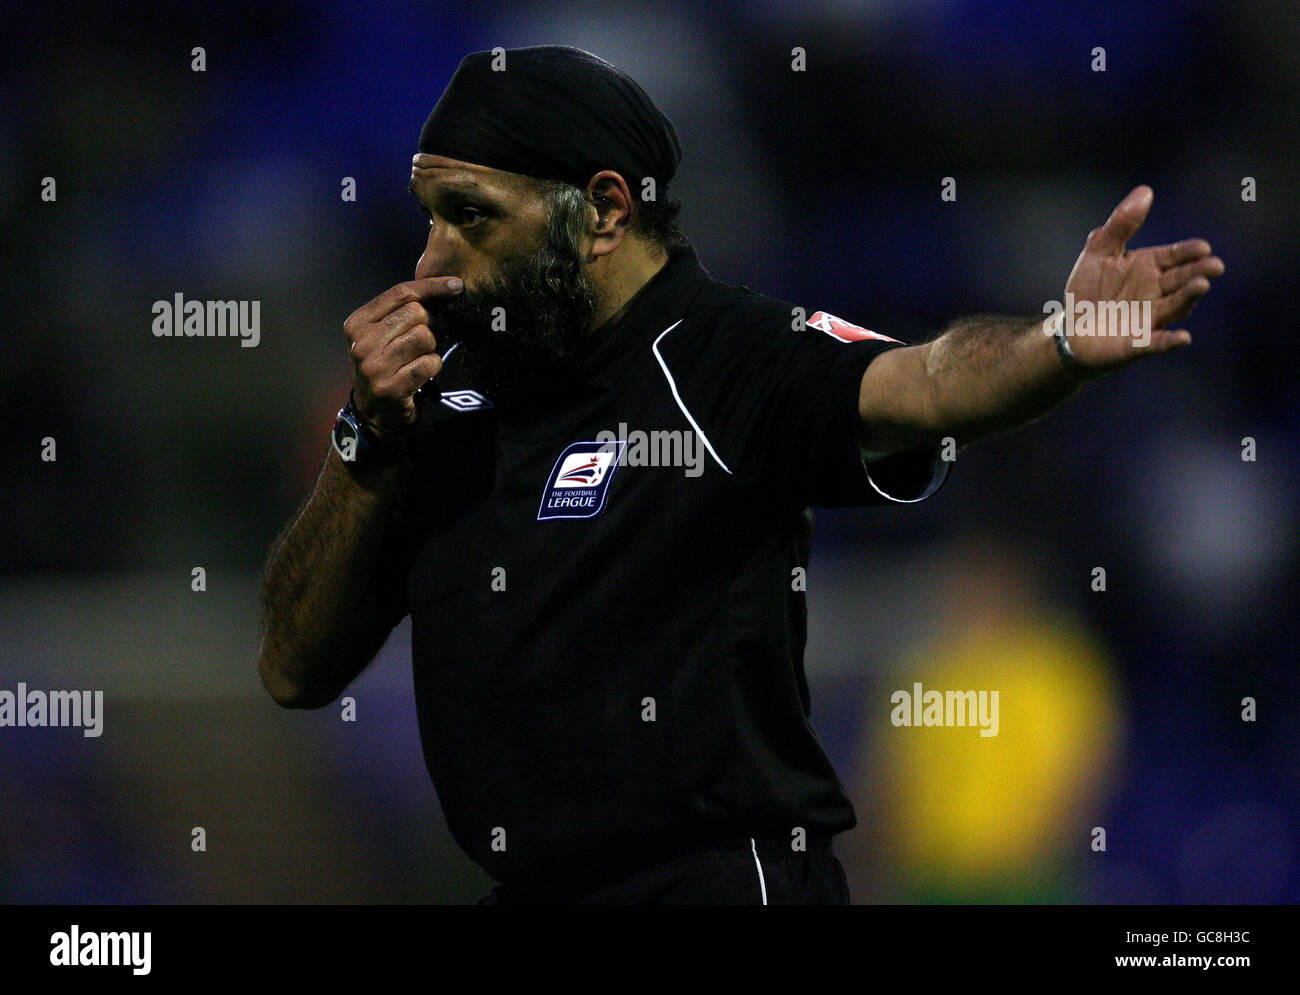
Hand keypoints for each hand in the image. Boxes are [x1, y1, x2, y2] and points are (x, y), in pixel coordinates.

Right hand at [343, 277, 463, 431]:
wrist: (374, 410)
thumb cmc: (384, 364)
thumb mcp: (380, 334)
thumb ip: (401, 311)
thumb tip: (446, 287)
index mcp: (357, 323)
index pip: (401, 292)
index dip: (432, 286)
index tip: (456, 285)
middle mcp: (362, 343)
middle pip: (416, 312)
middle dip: (430, 323)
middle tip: (425, 339)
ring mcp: (375, 366)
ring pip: (425, 336)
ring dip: (431, 347)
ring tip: (419, 357)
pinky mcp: (391, 387)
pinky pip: (430, 363)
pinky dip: (433, 366)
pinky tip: (422, 373)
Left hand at [1060, 185, 1223, 372]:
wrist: (1071, 330)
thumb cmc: (1088, 290)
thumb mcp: (1099, 252)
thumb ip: (1120, 225)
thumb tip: (1145, 191)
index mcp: (1149, 267)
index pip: (1175, 256)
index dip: (1189, 252)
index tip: (1202, 247)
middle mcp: (1157, 292)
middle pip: (1182, 280)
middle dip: (1198, 272)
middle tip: (1214, 265)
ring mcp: (1151, 319)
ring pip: (1176, 307)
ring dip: (1189, 297)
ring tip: (1201, 285)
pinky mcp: (1139, 344)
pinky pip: (1158, 343)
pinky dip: (1170, 341)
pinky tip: (1183, 338)